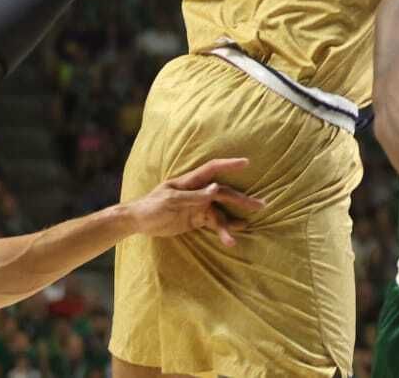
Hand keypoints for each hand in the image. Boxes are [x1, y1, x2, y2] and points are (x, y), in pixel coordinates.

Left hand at [126, 157, 264, 247]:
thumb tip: (217, 188)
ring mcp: (198, 206)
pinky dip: (223, 229)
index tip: (246, 163)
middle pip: (223, 193)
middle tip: (260, 205)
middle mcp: (198, 192)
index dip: (229, 165)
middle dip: (241, 199)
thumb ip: (194, 196)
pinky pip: (213, 223)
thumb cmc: (151, 205)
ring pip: (220, 213)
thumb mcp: (171, 200)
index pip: (213, 169)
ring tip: (244, 229)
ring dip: (231, 222)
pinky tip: (234, 235)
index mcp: (190, 182)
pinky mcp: (195, 220)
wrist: (138, 222)